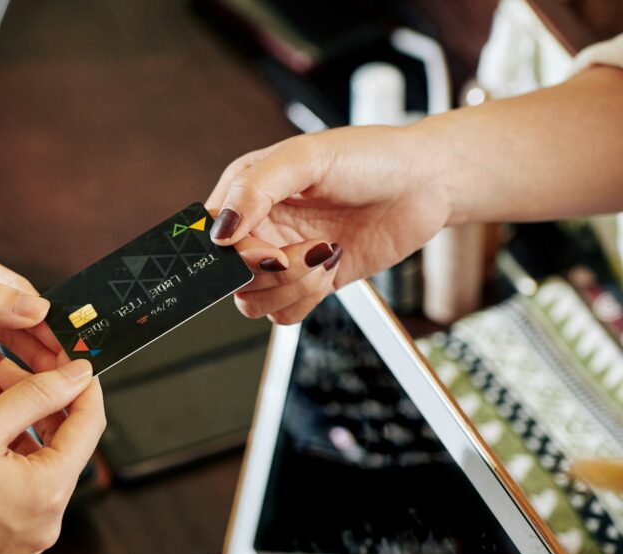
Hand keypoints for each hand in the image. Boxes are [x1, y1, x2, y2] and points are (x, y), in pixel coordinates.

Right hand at [0, 358, 104, 553]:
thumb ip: (34, 396)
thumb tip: (75, 375)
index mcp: (45, 496)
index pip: (89, 429)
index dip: (84, 390)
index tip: (77, 368)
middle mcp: (44, 529)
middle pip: (66, 455)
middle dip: (50, 416)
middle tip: (27, 382)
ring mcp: (25, 548)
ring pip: (43, 479)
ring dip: (29, 445)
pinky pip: (24, 506)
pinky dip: (14, 477)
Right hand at [206, 125, 451, 323]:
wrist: (426, 183)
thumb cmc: (371, 157)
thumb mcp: (307, 157)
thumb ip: (255, 188)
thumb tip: (219, 230)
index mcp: (245, 192)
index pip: (211, 237)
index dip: (233, 254)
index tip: (269, 251)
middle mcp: (258, 227)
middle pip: (230, 277)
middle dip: (272, 271)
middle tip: (312, 248)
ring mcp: (282, 258)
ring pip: (253, 301)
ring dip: (293, 286)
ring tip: (325, 253)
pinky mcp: (308, 282)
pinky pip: (283, 314)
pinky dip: (307, 299)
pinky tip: (331, 265)